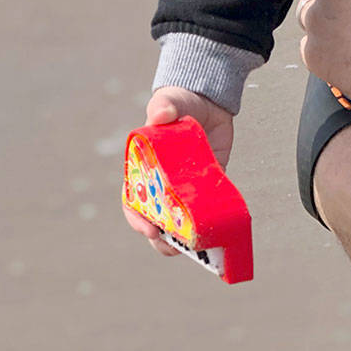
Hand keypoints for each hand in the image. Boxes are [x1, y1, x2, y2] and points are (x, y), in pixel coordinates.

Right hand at [122, 87, 235, 257]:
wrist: (208, 101)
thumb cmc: (179, 103)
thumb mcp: (169, 102)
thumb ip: (164, 106)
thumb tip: (160, 114)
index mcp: (143, 169)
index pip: (134, 201)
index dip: (137, 219)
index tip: (148, 230)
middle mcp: (161, 183)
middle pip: (156, 219)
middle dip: (161, 239)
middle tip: (171, 247)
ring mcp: (184, 187)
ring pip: (180, 221)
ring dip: (184, 238)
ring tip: (194, 249)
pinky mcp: (207, 184)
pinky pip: (206, 208)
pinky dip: (209, 221)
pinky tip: (216, 232)